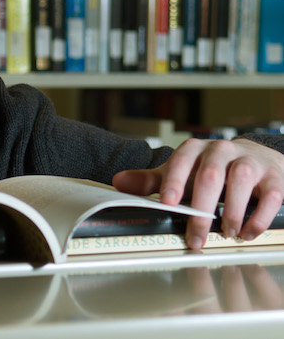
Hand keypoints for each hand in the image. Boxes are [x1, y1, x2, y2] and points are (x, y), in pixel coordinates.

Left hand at [112, 138, 283, 249]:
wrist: (256, 159)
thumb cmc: (211, 171)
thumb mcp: (180, 174)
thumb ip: (151, 181)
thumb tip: (119, 182)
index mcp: (195, 150)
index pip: (182, 161)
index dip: (174, 181)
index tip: (168, 203)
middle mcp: (222, 150)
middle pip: (211, 175)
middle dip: (202, 209)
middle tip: (196, 237)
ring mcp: (249, 162)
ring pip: (241, 180)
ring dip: (232, 211)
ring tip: (226, 233)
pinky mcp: (273, 177)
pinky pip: (270, 195)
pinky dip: (258, 217)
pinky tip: (247, 232)